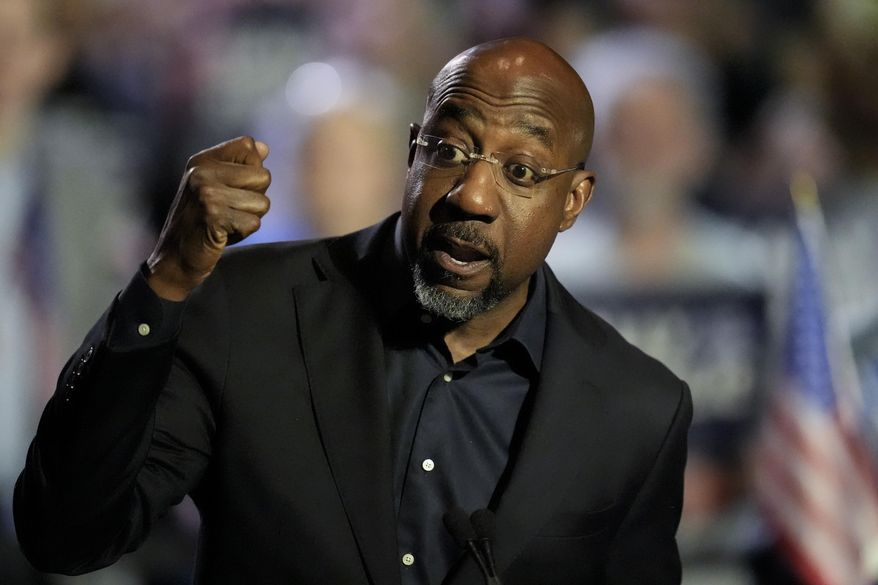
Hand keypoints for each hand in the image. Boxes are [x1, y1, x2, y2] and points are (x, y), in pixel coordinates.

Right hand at [146, 136, 270, 300]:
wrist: (174, 257)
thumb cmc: (200, 222)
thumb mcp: (214, 186)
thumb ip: (238, 166)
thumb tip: (263, 148)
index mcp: (202, 161)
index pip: (248, 146)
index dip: (252, 169)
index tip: (233, 187)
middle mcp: (202, 172)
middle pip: (264, 176)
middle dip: (255, 197)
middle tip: (230, 210)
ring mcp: (207, 194)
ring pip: (262, 203)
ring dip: (250, 218)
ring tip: (226, 222)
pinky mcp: (213, 217)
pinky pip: (254, 223)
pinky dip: (243, 233)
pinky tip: (223, 233)